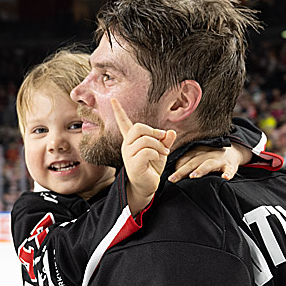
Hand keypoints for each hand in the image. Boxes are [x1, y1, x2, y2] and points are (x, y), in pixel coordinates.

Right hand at [112, 98, 176, 214]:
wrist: (147, 186)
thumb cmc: (152, 168)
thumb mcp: (160, 151)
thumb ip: (165, 140)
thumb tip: (171, 131)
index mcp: (132, 140)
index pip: (123, 123)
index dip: (118, 111)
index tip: (113, 99)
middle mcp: (127, 145)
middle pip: (138, 127)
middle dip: (154, 131)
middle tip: (163, 140)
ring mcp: (128, 154)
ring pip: (145, 140)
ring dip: (159, 145)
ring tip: (164, 152)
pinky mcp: (133, 164)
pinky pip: (147, 151)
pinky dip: (156, 153)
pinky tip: (158, 158)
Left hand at [169, 143, 250, 182]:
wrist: (232, 151)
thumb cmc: (211, 157)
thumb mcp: (199, 156)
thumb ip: (187, 163)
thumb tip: (172, 175)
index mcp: (197, 153)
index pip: (185, 160)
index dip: (177, 168)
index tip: (170, 178)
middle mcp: (206, 155)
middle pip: (193, 162)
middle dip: (182, 171)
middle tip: (173, 179)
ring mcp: (218, 160)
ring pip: (208, 164)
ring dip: (201, 170)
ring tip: (193, 176)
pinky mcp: (230, 165)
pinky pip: (229, 169)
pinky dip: (228, 173)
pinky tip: (225, 178)